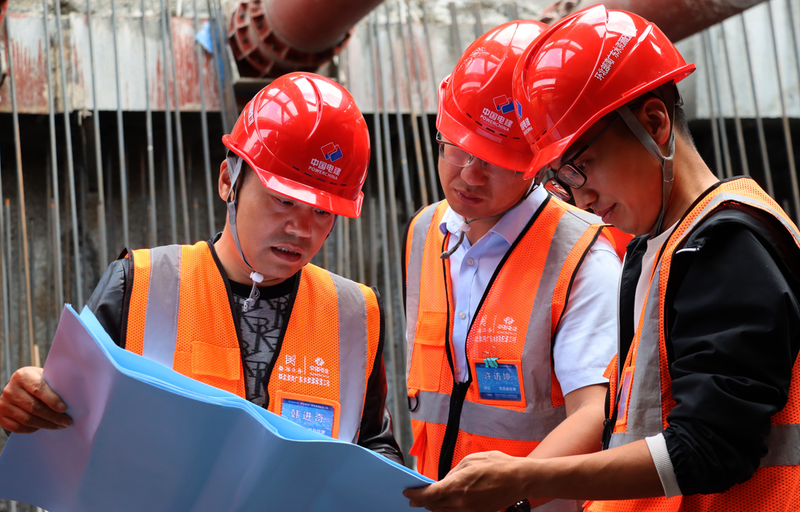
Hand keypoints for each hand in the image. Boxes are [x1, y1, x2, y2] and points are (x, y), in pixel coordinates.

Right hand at [0, 366, 71, 432]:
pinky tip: (43, 427)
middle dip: (53, 416)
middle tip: (66, 421)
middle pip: (33, 407)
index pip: (38, 389)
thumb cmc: (37, 382)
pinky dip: (32, 429)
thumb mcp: (43, 377)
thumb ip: (53, 386)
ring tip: (59, 425)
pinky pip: (18, 427)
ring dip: (46, 424)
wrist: (18, 387)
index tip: (64, 409)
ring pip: (27, 419)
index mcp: (22, 376)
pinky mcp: (0, 416)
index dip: (52, 400)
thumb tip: (70, 400)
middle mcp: (10, 389)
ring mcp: (3, 404)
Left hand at [404, 451, 532, 511]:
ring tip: (426, 502)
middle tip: (413, 498)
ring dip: (433, 507)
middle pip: (434, 506)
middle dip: (421, 502)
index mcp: (456, 485)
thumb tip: (444, 480)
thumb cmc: (496, 465)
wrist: (519, 479)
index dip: (415, 494)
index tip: (408, 492)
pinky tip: (444, 505)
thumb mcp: (470, 461)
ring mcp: (469, 510)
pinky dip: (447, 510)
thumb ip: (453, 472)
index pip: (429, 495)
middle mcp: (460, 502)